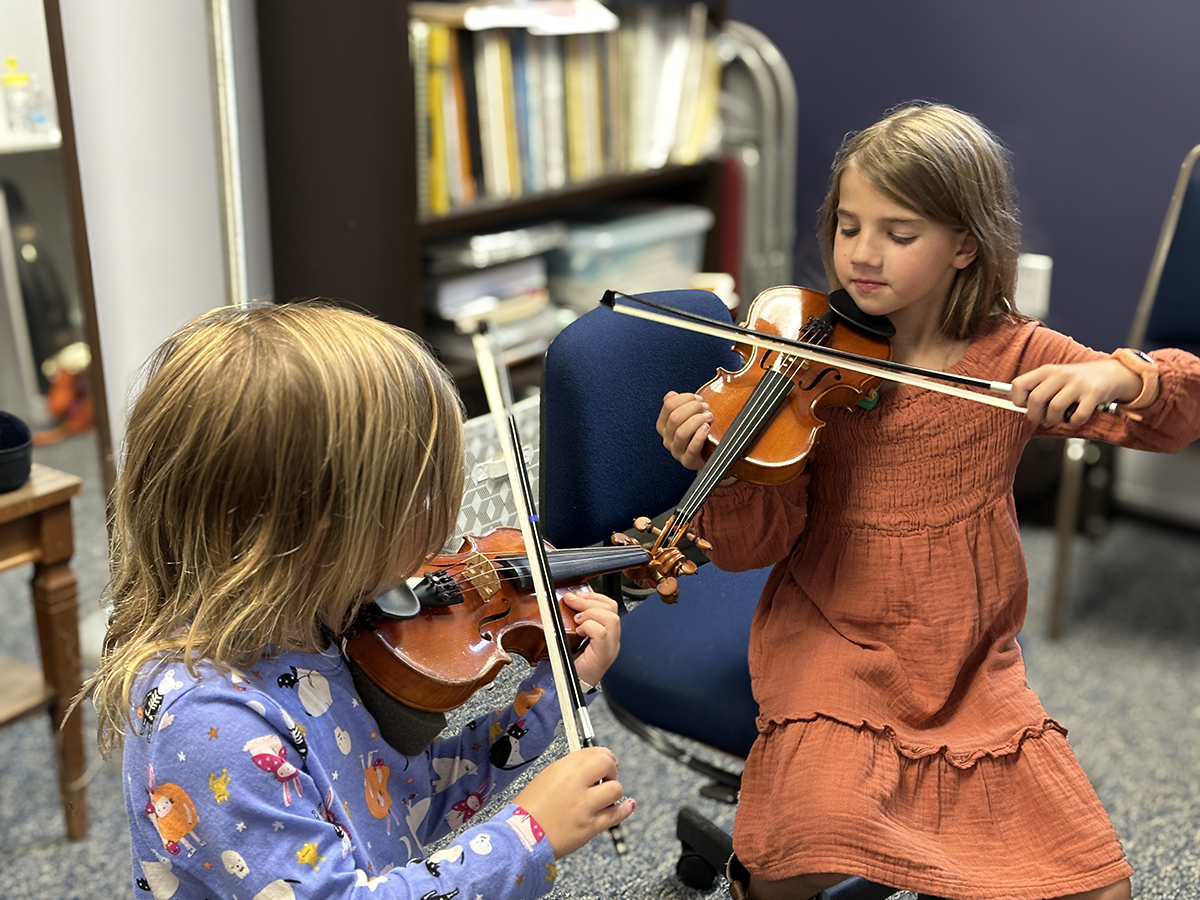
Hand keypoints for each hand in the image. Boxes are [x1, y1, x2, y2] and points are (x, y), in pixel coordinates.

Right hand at [513, 747, 634, 857]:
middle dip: (611, 767)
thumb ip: (568, 770)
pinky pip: (616, 815)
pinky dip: (625, 808)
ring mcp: (585, 806)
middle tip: (607, 774)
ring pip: (616, 789)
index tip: (604, 759)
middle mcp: (575, 784)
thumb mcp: (545, 779)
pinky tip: (627, 804)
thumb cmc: (527, 812)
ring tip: (605, 795)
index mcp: (562, 769)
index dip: (602, 754)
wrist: (520, 839)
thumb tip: (588, 766)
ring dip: (613, 790)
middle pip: (607, 763)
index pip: (593, 752)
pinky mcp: (590, 827)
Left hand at [563, 591, 618, 688]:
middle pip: (612, 609)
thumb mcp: (572, 635)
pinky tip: (579, 631)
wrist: (569, 687)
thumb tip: (568, 599)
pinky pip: (601, 633)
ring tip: (577, 620)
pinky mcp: (603, 655)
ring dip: (590, 613)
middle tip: (572, 602)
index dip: (594, 596)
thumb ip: (574, 619)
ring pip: (610, 619)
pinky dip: (588, 627)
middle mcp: (612, 639)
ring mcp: (610, 647)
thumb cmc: (571, 663)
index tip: (577, 594)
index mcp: (607, 632)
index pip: (610, 605)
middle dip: (589, 600)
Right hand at [656, 390, 712, 469]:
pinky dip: (699, 436)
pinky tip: (706, 428)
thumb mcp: (687, 417)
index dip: (685, 398)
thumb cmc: (697, 433)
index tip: (698, 398)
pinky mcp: (688, 461)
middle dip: (693, 408)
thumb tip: (671, 394)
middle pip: (674, 418)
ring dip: (696, 421)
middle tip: (705, 407)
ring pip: (681, 433)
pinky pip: (691, 448)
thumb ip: (679, 405)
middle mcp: (667, 438)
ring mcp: (676, 451)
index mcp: (663, 425)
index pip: (668, 406)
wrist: (707, 455)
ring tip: (708, 417)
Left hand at [1009, 359, 1141, 427]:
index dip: (1017, 399)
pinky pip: (1078, 416)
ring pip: (1054, 408)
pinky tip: (1075, 419)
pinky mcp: (1094, 394)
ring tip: (1058, 419)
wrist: (1113, 373)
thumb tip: (1020, 406)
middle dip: (1035, 416)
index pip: (1019, 384)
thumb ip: (1039, 388)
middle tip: (1042, 419)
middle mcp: (1061, 375)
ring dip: (1054, 420)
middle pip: (1035, 399)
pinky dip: (1074, 423)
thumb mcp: (1056, 377)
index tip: (1024, 406)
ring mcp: (1078, 384)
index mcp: (1047, 371)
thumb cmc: (1079, 380)